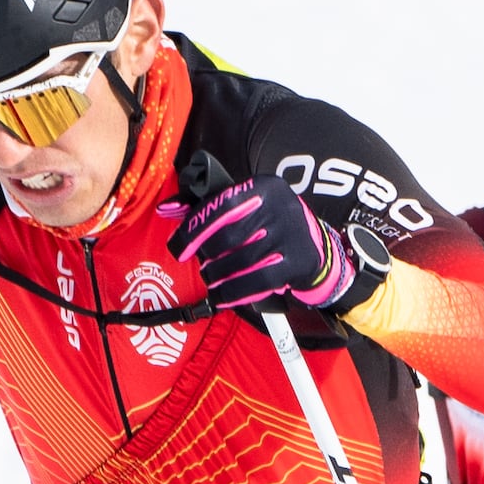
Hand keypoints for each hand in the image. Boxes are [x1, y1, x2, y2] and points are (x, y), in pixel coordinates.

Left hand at [166, 173, 358, 316]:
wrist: (316, 249)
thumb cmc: (272, 226)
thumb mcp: (248, 207)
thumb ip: (208, 207)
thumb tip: (166, 209)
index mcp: (264, 187)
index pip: (220, 206)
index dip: (193, 230)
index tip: (178, 249)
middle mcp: (280, 207)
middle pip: (228, 237)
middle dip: (208, 257)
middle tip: (204, 266)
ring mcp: (291, 235)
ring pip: (241, 261)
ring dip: (218, 276)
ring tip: (212, 280)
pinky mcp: (298, 262)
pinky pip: (257, 281)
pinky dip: (234, 292)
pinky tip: (223, 296)